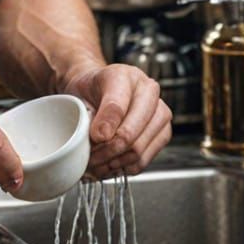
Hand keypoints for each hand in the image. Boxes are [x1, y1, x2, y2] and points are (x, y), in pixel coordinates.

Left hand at [64, 64, 171, 178]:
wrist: (97, 91)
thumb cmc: (88, 92)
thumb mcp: (79, 95)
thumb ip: (86, 113)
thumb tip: (101, 138)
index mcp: (123, 75)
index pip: (116, 106)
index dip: (104, 127)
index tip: (94, 137)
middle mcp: (147, 90)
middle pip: (132, 132)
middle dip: (109, 150)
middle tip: (92, 158)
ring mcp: (159, 111)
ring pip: (140, 148)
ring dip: (116, 162)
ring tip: (98, 164)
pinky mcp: (164, 131)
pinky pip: (147, 158)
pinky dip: (126, 167)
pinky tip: (111, 166)